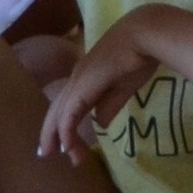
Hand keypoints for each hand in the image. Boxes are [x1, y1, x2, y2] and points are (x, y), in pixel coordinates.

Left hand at [36, 17, 156, 161]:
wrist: (143, 36)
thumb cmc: (138, 57)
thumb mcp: (123, 88)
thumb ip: (110, 105)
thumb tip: (99, 123)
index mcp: (85, 77)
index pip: (68, 105)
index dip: (64, 125)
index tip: (69, 146)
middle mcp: (76, 78)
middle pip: (57, 110)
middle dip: (52, 134)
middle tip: (48, 154)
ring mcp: (77, 81)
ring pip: (59, 113)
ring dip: (57, 137)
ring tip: (56, 155)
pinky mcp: (82, 86)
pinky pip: (68, 113)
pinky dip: (65, 131)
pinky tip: (66, 146)